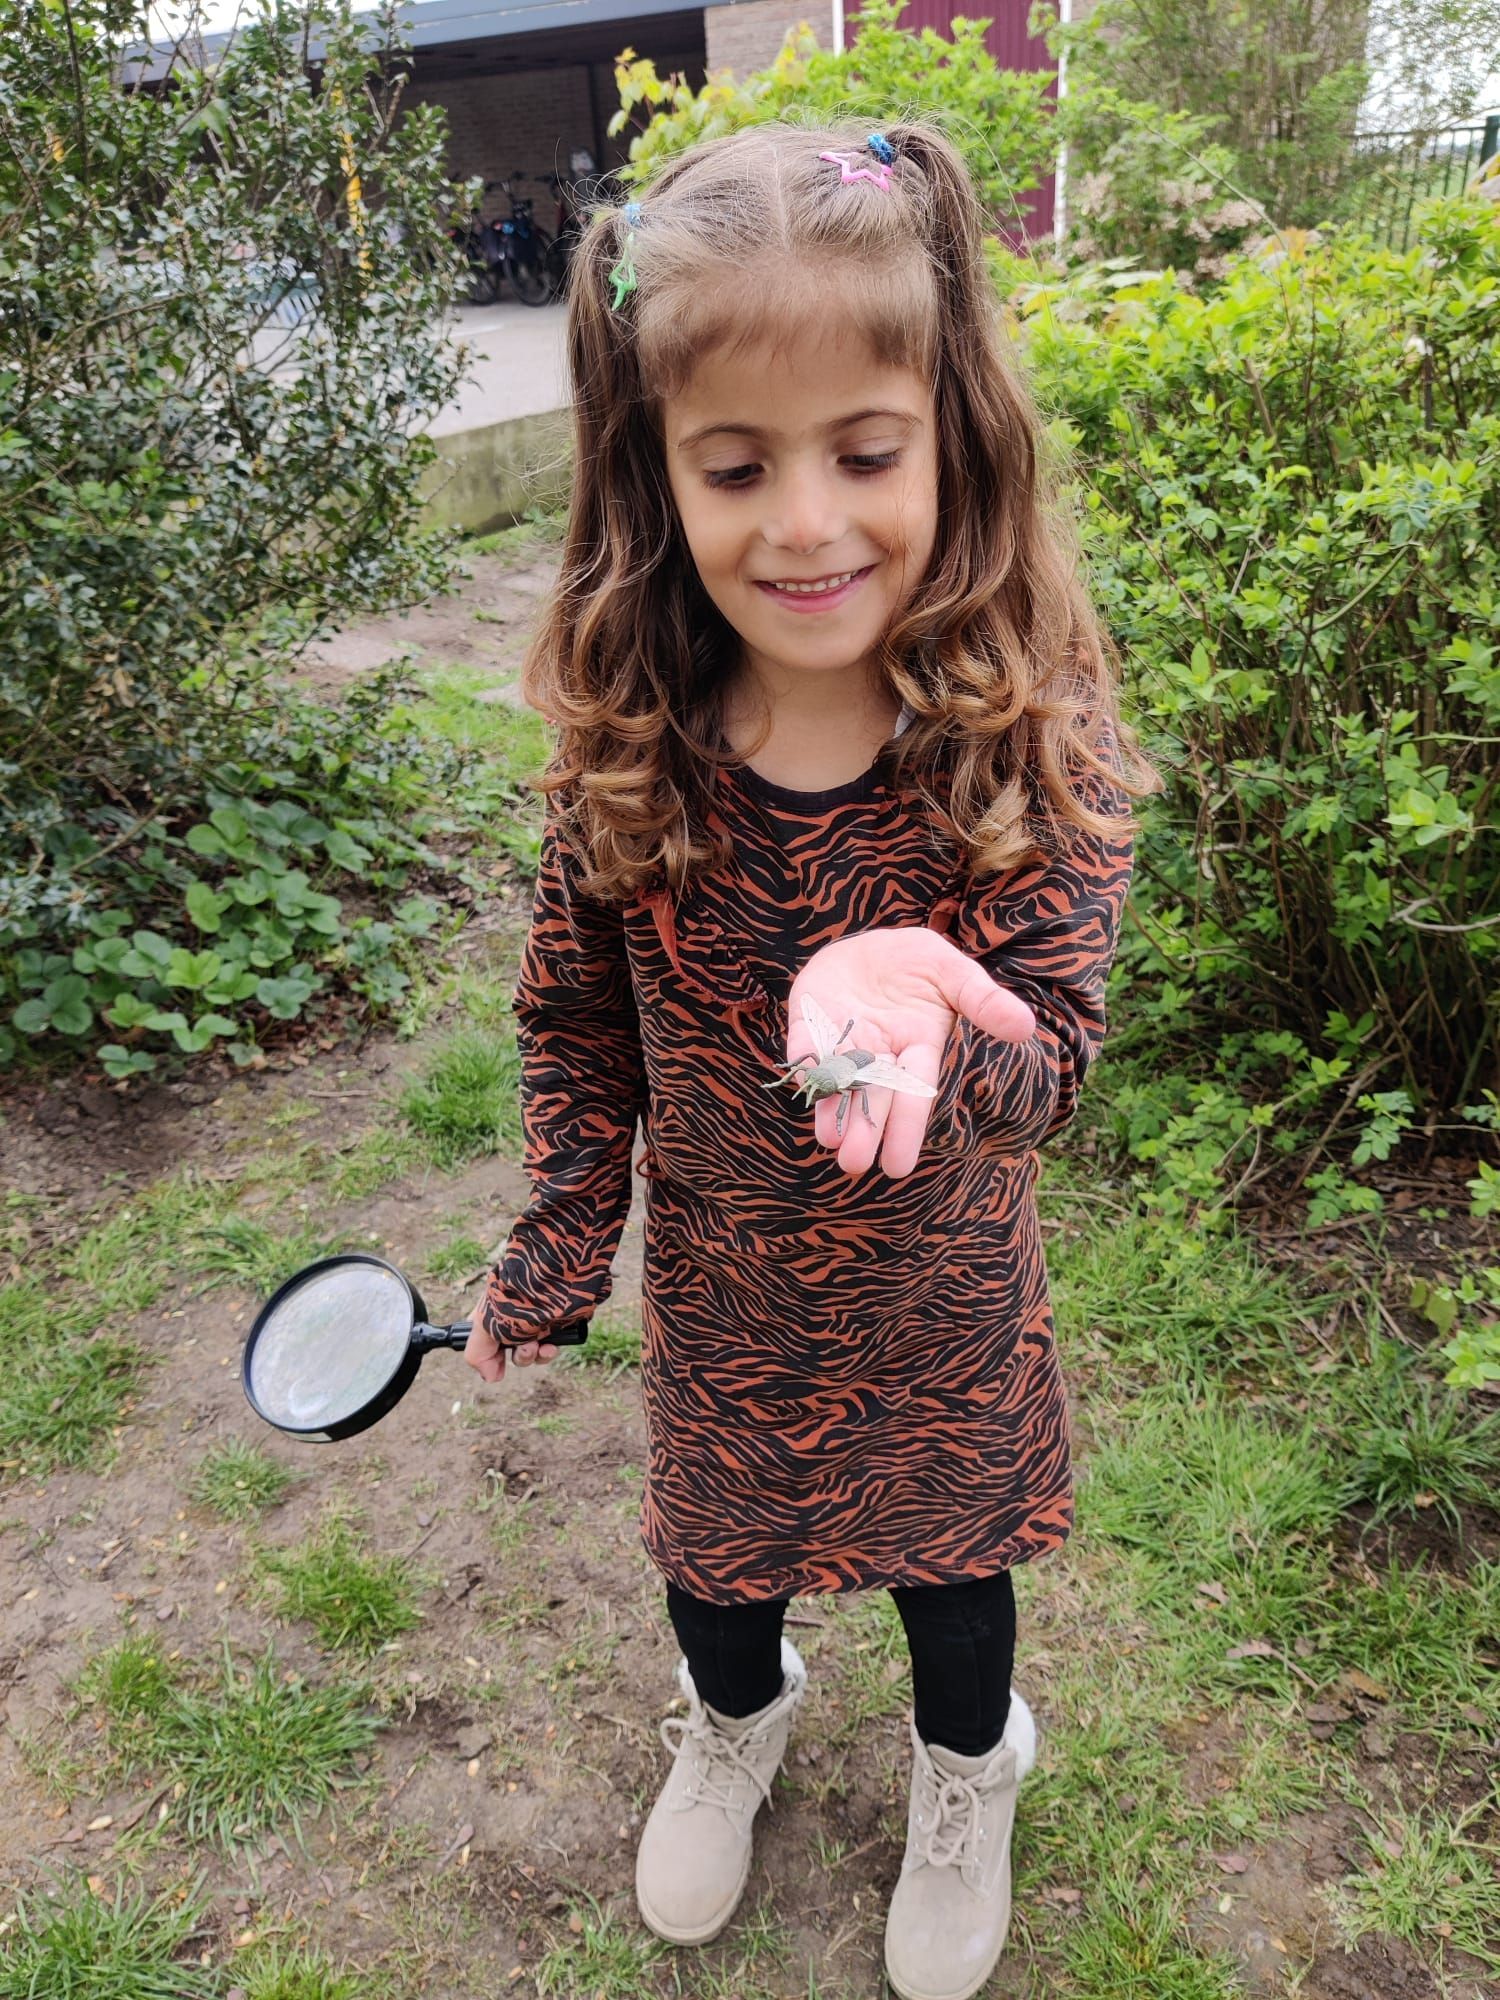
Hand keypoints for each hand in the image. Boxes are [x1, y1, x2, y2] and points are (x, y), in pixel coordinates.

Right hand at [463, 1295, 558, 1383]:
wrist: (553, 1284)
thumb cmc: (516, 1300)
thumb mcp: (484, 1328)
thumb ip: (478, 1355)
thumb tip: (492, 1377)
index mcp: (489, 1312)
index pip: (480, 1339)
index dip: (486, 1355)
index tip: (495, 1363)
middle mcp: (509, 1317)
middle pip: (506, 1352)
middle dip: (515, 1356)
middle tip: (523, 1348)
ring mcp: (533, 1322)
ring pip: (527, 1354)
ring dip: (530, 1356)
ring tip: (536, 1346)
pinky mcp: (553, 1326)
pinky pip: (547, 1350)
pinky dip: (547, 1353)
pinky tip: (550, 1347)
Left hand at [787, 927, 1035, 1178]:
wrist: (869, 945)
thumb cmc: (918, 964)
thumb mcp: (953, 973)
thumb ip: (982, 1000)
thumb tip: (1025, 1027)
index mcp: (919, 1049)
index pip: (914, 1093)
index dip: (906, 1127)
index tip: (898, 1166)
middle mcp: (880, 1055)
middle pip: (874, 1098)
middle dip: (865, 1131)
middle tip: (854, 1165)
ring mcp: (844, 1043)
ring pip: (838, 1084)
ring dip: (832, 1113)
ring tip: (830, 1142)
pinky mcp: (811, 1027)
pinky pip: (805, 1048)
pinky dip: (805, 1064)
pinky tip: (804, 1083)